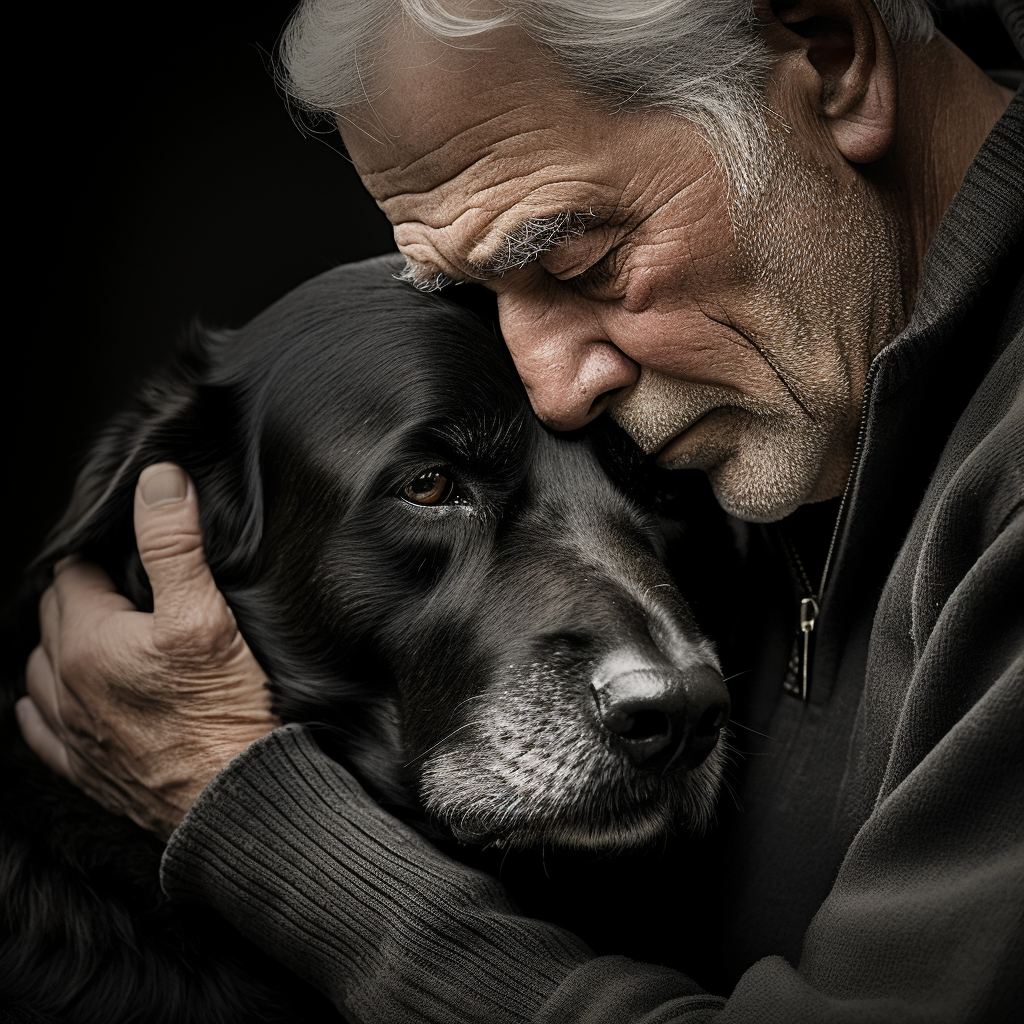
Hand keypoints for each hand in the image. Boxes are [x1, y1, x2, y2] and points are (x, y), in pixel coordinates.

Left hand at [16, 463, 279, 840]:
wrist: (235, 801)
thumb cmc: (225, 713)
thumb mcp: (207, 615)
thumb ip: (174, 544)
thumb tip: (158, 481)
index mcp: (89, 642)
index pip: (73, 575)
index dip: (102, 557)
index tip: (128, 553)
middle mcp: (66, 686)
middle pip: (53, 618)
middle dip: (81, 595)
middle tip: (123, 585)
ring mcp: (71, 731)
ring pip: (40, 671)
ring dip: (61, 646)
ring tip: (95, 633)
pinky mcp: (85, 769)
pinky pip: (41, 730)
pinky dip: (47, 705)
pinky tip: (60, 700)